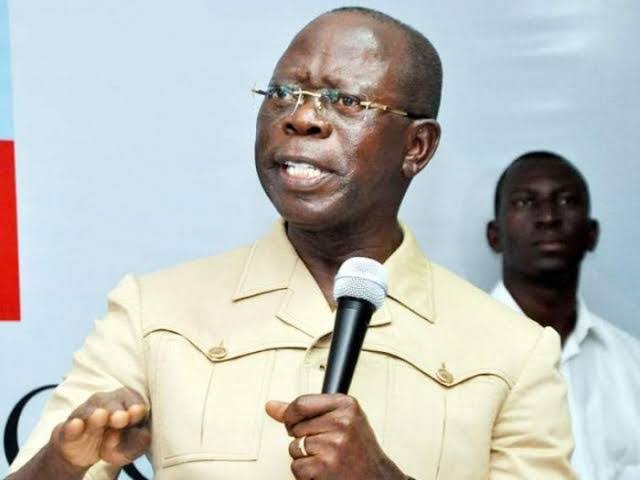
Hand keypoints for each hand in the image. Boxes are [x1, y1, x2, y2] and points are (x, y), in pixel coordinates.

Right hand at [48, 387, 149, 469]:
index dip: (135, 406)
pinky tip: (76, 425)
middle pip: (111, 402)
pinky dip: (72, 426)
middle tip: (121, 418)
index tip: (137, 412)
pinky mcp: (67, 429)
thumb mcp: (133, 446)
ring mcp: (84, 414)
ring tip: (101, 415)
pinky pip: (68, 426)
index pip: (133, 400)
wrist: (85, 453)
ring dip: (95, 415)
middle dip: (116, 409)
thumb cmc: (117, 442)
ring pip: (90, 412)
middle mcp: (104, 402)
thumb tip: (137, 434)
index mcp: (125, 401)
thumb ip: (139, 440)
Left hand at [266, 394, 405, 479]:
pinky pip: (297, 466)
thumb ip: (306, 411)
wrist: (375, 477)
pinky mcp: (324, 466)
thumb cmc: (358, 449)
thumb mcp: (340, 419)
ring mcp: (333, 445)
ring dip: (305, 456)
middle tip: (325, 445)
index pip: (301, 403)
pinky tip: (324, 469)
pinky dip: (306, 472)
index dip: (290, 416)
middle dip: (303, 438)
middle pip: (296, 427)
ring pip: (295, 447)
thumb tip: (272, 406)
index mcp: (346, 405)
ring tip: (327, 457)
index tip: (292, 422)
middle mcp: (342, 423)